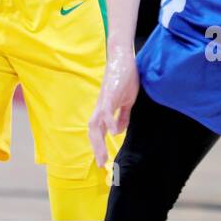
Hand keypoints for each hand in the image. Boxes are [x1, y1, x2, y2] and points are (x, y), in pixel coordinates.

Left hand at [88, 43, 138, 167]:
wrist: (123, 57)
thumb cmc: (124, 77)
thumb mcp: (126, 101)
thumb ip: (122, 116)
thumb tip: (117, 132)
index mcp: (104, 108)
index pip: (98, 130)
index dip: (98, 145)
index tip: (102, 161)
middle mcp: (101, 106)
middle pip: (94, 130)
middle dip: (96, 147)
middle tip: (101, 164)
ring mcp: (105, 100)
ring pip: (96, 123)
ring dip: (98, 140)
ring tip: (102, 155)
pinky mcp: (111, 93)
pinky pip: (107, 109)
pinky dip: (109, 121)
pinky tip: (113, 132)